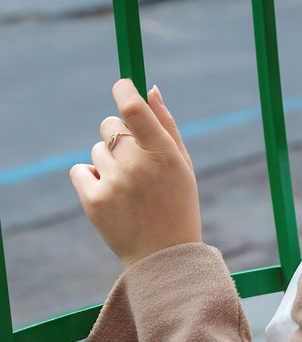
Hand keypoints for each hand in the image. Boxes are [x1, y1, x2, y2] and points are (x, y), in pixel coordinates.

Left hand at [70, 79, 201, 267]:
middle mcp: (137, 166)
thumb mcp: (182, 164)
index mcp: (164, 154)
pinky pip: (80, 169)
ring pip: (96, 150)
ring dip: (107, 161)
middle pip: (109, 126)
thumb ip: (166, 124)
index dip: (124, 91)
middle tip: (133, 159)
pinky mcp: (93, 201)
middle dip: (116, 135)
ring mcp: (114, 184)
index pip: (134, 110)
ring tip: (127, 186)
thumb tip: (149, 89)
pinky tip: (109, 194)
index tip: (122, 85)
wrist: (163, 256)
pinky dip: (90, 177)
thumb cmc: (177, 204)